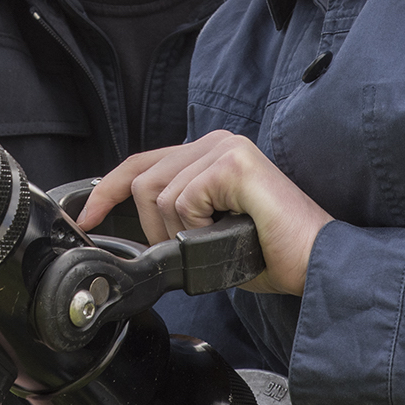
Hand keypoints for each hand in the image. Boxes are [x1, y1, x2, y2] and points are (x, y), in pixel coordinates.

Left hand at [76, 130, 330, 295]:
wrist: (316, 262)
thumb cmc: (272, 253)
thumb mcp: (209, 232)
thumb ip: (176, 220)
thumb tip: (136, 235)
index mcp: (210, 153)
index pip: (142, 162)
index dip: (107, 189)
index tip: (88, 216)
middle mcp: (216, 142)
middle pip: (143, 179)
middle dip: (152, 226)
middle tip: (188, 247)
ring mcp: (225, 148)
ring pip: (159, 194)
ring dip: (180, 231)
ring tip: (218, 240)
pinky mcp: (232, 162)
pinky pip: (184, 200)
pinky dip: (197, 228)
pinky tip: (228, 232)